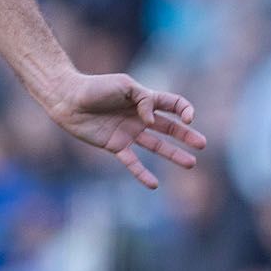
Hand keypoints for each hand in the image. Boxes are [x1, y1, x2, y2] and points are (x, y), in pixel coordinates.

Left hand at [40, 71, 205, 189]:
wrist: (68, 99)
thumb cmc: (96, 87)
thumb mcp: (125, 86)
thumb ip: (144, 100)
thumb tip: (153, 121)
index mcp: (144, 99)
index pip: (173, 104)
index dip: (184, 110)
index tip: (188, 118)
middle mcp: (140, 117)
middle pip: (169, 128)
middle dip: (186, 136)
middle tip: (202, 144)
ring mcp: (128, 132)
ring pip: (156, 146)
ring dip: (173, 154)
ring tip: (191, 163)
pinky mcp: (115, 145)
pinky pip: (132, 162)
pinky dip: (142, 173)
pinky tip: (154, 185)